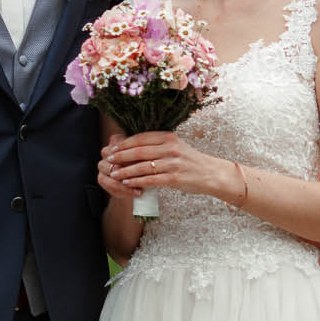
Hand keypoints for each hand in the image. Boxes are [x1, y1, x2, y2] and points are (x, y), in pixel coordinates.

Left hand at [100, 129, 222, 200]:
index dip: (124, 143)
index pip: (141, 138)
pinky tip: (128, 183)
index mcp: (169, 137)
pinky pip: (151, 180)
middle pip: (139, 151)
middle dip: (121, 156)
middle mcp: (171, 148)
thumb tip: (131, 146)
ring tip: (115, 173)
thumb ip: (157, 145)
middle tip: (109, 159)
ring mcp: (173, 163)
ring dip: (126, 170)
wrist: (211, 174)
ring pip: (143, 166)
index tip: (112, 148)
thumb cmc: (190, 161)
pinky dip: (137, 181)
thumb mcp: (175, 146)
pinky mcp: (175, 178)